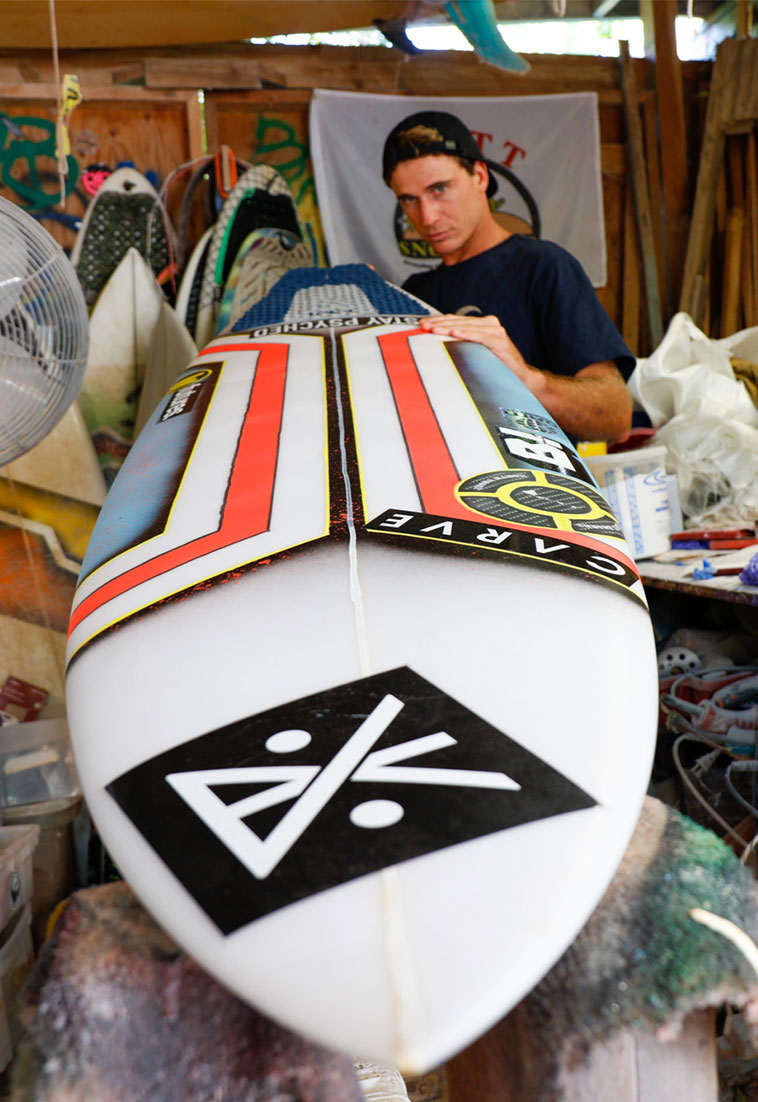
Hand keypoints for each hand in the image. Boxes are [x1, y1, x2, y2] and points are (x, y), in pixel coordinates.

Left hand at [417, 314, 533, 386]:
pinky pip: (479, 337)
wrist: (520, 376)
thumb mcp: (476, 352)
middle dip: (439, 324)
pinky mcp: (499, 341)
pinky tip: (454, 334)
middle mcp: (489, 324)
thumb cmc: (496, 365)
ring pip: (466, 327)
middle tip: (423, 326)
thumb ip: (463, 343)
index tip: (422, 323)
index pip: (456, 320)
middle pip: (459, 322)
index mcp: (483, 324)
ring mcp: (495, 331)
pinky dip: (466, 335)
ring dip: (448, 328)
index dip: (439, 320)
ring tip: (433, 330)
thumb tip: (438, 341)